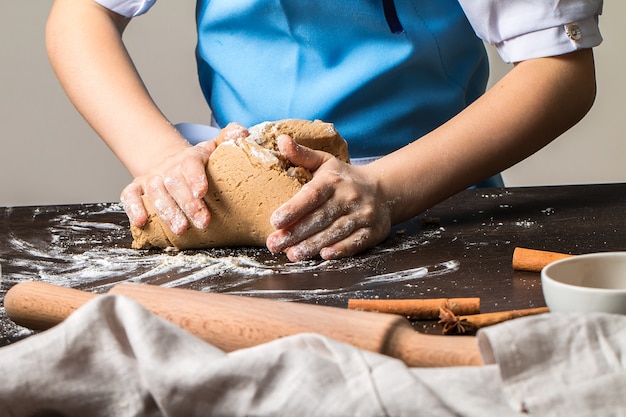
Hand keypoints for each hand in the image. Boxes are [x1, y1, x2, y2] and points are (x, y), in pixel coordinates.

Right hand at [121, 122, 249, 233]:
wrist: (167, 160)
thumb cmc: (197, 161)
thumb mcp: (214, 148)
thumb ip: (228, 139)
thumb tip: (241, 133)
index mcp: (189, 158)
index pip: (191, 164)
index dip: (195, 177)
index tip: (202, 192)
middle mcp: (168, 167)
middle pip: (175, 183)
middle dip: (188, 204)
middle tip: (202, 222)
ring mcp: (151, 178)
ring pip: (155, 193)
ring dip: (167, 211)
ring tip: (180, 228)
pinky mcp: (136, 188)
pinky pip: (130, 196)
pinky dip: (134, 208)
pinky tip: (142, 222)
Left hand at [266, 135, 391, 261]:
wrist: (384, 190)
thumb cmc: (344, 178)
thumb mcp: (325, 162)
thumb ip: (302, 155)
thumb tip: (282, 140)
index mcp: (333, 180)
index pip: (312, 195)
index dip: (293, 209)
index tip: (274, 221)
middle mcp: (349, 196)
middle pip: (320, 218)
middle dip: (296, 233)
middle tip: (274, 245)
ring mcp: (363, 214)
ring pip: (335, 232)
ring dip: (312, 245)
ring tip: (292, 255)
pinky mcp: (373, 231)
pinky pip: (355, 242)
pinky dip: (341, 250)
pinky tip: (324, 256)